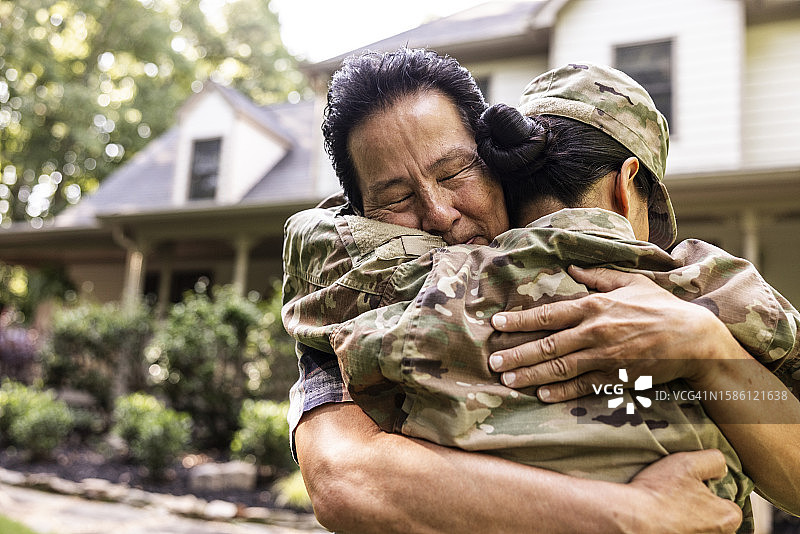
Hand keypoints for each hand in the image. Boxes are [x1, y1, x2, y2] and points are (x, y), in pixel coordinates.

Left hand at [488, 266, 734, 401]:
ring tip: (508, 380)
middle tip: (493, 361)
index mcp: (594, 306)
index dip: (520, 320)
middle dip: (517, 353)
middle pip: (547, 344)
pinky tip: (541, 395)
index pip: (548, 314)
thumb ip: (599, 275)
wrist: (694, 339)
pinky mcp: (616, 377)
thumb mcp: (631, 283)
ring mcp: (604, 357)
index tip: (497, 323)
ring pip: (560, 367)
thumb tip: (573, 266)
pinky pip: (583, 386)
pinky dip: (562, 392)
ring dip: (531, 374)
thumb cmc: (662, 308)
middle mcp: (594, 332)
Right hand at [620, 449, 741, 533]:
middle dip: (702, 511)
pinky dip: (673, 527)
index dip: (714, 496)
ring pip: (698, 529)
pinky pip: (680, 532)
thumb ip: (713, 461)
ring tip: (668, 507)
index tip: (697, 489)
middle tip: (680, 497)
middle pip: (714, 522)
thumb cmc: (660, 492)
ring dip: (687, 521)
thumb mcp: (689, 462)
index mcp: (725, 518)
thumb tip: (720, 468)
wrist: (632, 516)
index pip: (732, 509)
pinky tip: (661, 517)